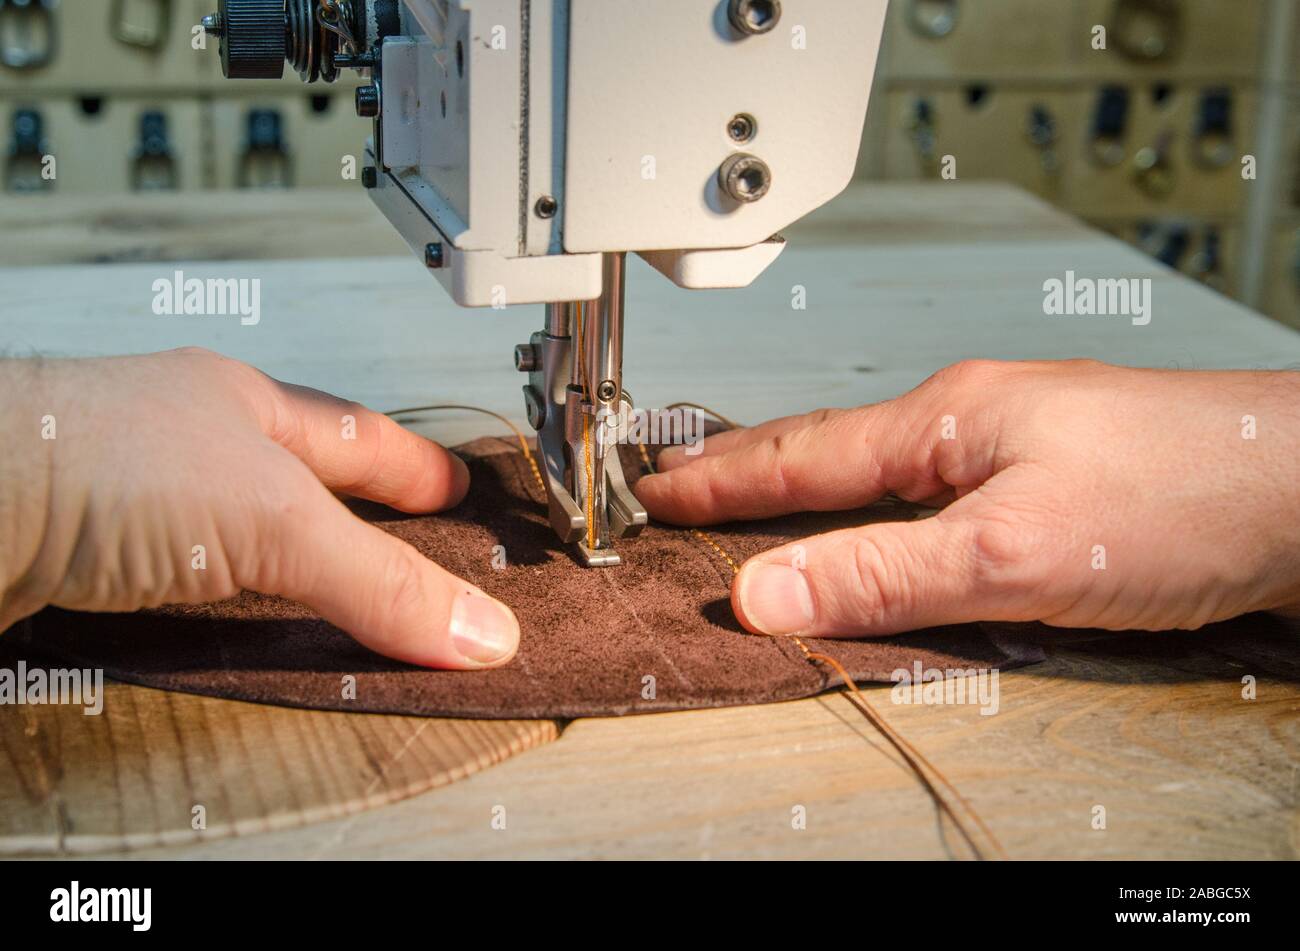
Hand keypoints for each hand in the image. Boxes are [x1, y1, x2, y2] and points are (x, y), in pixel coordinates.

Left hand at [0, 348, 518, 668]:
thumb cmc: (96, 460)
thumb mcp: (276, 520)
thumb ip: (380, 580)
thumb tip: (477, 630)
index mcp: (246, 407)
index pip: (358, 438)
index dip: (414, 469)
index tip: (457, 491)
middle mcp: (190, 443)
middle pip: (296, 477)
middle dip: (353, 509)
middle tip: (404, 537)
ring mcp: (135, 494)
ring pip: (233, 527)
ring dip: (282, 559)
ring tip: (325, 583)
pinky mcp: (89, 552)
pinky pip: (179, 579)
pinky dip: (217, 601)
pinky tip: (225, 618)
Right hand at [634, 360, 1299, 636]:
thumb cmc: (1188, 496)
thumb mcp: (1012, 552)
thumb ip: (883, 574)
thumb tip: (763, 592)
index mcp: (944, 418)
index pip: (799, 456)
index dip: (720, 480)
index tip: (656, 491)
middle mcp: (971, 419)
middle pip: (831, 447)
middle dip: (748, 468)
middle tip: (685, 484)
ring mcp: (1014, 442)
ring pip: (883, 468)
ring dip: (813, 486)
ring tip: (760, 500)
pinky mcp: (1053, 477)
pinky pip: (933, 490)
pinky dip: (880, 509)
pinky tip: (884, 525)